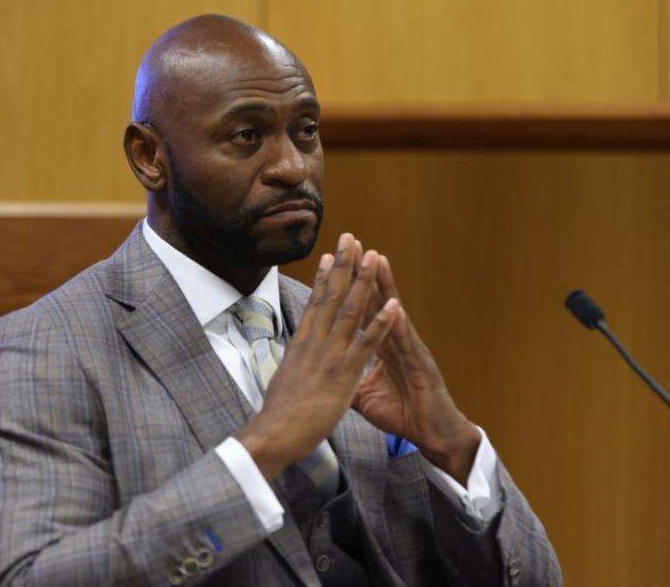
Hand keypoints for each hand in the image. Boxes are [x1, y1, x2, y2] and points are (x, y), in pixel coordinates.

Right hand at [236, 233, 400, 480]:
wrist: (276, 431)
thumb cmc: (279, 413)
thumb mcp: (285, 379)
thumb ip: (295, 364)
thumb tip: (293, 358)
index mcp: (302, 343)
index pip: (315, 302)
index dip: (325, 277)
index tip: (332, 255)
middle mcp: (315, 341)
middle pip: (331, 295)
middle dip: (344, 265)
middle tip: (352, 238)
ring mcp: (330, 354)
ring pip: (350, 310)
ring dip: (364, 282)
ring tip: (374, 258)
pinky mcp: (344, 372)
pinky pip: (367, 343)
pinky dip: (381, 322)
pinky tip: (393, 305)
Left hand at [351, 256, 480, 484]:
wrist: (433, 434)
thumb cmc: (404, 413)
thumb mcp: (363, 397)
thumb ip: (346, 381)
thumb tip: (324, 376)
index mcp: (379, 346)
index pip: (360, 310)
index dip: (346, 287)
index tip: (332, 263)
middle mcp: (394, 341)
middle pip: (375, 301)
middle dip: (363, 273)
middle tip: (353, 245)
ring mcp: (410, 350)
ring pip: (394, 313)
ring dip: (386, 288)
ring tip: (377, 261)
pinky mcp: (422, 366)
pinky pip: (409, 343)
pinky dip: (400, 325)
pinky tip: (395, 307)